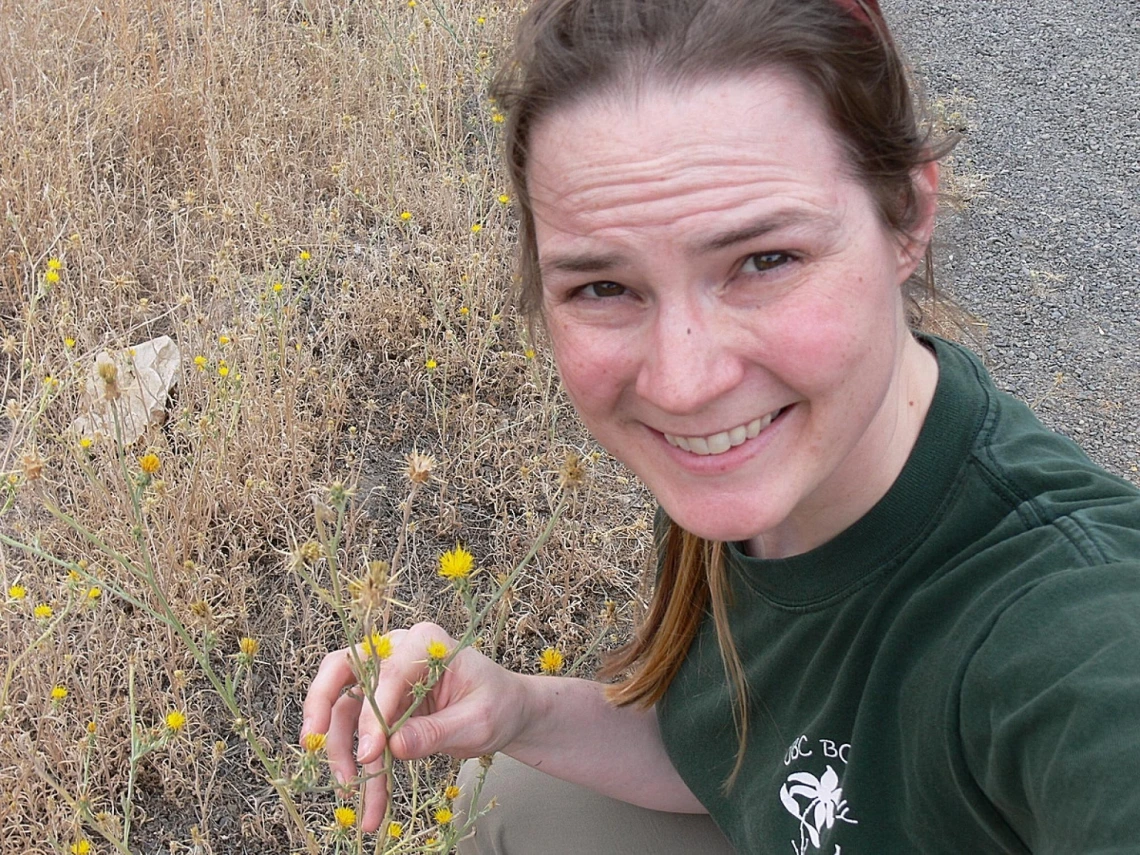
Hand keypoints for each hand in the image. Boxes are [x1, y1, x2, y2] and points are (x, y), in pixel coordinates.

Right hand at [301, 622, 528, 830]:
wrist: (506, 711)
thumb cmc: (497, 705)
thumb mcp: (477, 721)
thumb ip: (435, 732)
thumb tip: (393, 747)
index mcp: (425, 642)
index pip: (387, 674)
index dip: (373, 714)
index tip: (369, 754)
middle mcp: (396, 652)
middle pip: (342, 669)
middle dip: (323, 706)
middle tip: (312, 743)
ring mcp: (384, 678)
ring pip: (342, 706)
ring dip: (339, 748)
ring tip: (348, 787)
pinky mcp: (380, 704)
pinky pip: (356, 731)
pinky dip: (356, 763)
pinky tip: (362, 797)